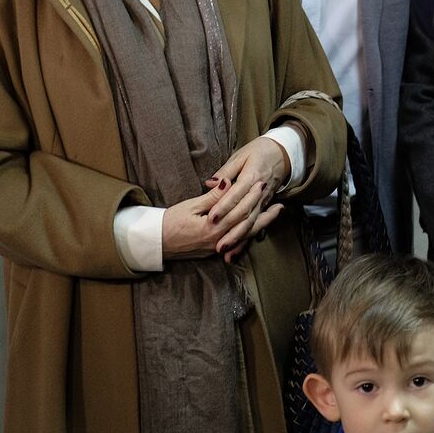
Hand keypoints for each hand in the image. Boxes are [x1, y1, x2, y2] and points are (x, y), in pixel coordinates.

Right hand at [161, 178, 281, 262]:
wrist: (156, 243)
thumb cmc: (170, 222)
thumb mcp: (190, 206)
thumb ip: (212, 197)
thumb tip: (228, 183)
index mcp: (212, 228)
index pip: (238, 210)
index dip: (251, 196)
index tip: (261, 183)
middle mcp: (219, 240)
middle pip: (247, 223)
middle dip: (262, 209)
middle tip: (276, 196)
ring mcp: (218, 247)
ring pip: (246, 234)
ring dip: (263, 222)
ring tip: (277, 211)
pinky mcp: (215, 249)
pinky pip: (238, 241)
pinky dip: (251, 233)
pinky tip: (260, 226)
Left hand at [209, 136, 291, 259]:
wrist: (283, 153)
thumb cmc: (259, 151)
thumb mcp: (241, 155)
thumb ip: (225, 171)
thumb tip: (210, 183)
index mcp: (253, 176)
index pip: (237, 193)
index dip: (224, 206)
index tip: (211, 217)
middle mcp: (260, 191)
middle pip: (246, 213)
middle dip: (231, 230)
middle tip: (216, 243)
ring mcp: (264, 200)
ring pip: (252, 222)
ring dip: (239, 238)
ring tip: (225, 251)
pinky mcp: (265, 206)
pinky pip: (257, 225)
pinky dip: (247, 239)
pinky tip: (236, 251)